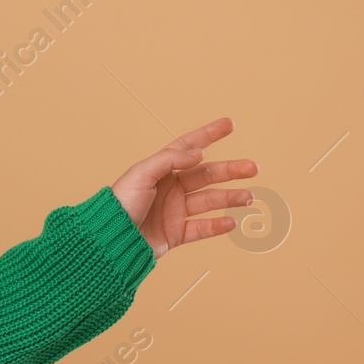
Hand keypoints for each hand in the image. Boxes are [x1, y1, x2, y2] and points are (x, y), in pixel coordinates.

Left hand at [109, 117, 257, 259]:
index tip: (230, 124)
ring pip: (209, 202)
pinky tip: (231, 222)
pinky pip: (201, 229)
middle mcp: (169, 188)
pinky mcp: (175, 233)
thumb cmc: (121, 203)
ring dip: (230, 198)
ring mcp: (173, 211)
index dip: (209, 134)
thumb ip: (170, 160)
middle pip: (205, 175)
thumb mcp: (141, 174)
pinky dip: (217, 226)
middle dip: (230, 171)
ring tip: (249, 198)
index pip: (188, 147)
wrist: (110, 239)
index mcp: (160, 170)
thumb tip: (198, 152)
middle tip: (253, 168)